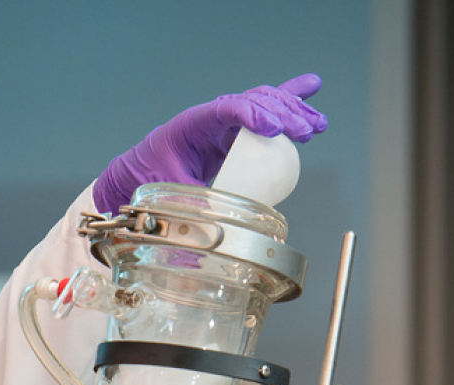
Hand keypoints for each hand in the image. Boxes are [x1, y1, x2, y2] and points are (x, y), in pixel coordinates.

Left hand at [93, 74, 327, 213]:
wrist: (136, 172)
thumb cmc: (148, 177)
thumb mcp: (165, 193)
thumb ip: (187, 206)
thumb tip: (210, 229)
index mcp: (190, 125)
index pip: (226, 110)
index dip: (252, 115)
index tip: (274, 128)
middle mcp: (210, 117)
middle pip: (253, 102)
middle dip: (283, 113)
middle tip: (306, 131)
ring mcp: (223, 122)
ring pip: (263, 103)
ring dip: (293, 110)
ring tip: (317, 125)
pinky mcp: (232, 130)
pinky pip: (262, 109)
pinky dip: (287, 98)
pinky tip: (312, 86)